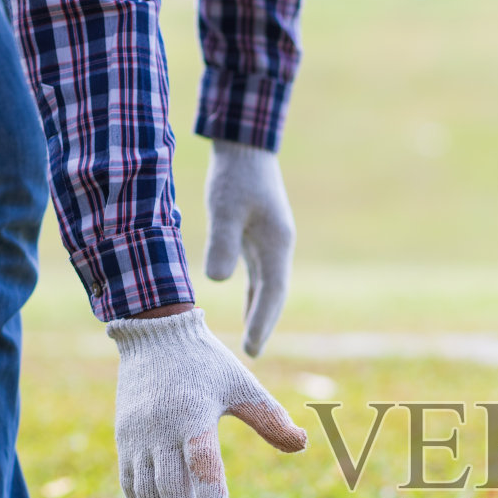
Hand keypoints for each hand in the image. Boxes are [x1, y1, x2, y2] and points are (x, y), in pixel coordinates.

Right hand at [106, 309, 306, 497]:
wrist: (154, 337)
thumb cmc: (206, 364)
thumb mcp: (242, 384)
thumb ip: (270, 418)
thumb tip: (303, 444)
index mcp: (193, 414)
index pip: (200, 458)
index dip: (209, 490)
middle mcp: (161, 429)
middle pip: (168, 483)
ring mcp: (138, 437)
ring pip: (144, 490)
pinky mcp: (125, 441)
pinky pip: (129, 484)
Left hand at [204, 139, 294, 357]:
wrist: (244, 145)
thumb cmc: (234, 175)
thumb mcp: (225, 208)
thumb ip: (223, 243)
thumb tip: (219, 282)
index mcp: (276, 243)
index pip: (272, 291)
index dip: (263, 320)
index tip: (252, 347)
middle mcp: (278, 246)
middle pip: (274, 293)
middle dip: (264, 322)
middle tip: (252, 353)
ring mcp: (271, 241)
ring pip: (268, 285)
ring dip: (260, 310)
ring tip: (251, 339)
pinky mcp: (259, 234)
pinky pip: (259, 273)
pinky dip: (254, 292)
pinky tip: (245, 303)